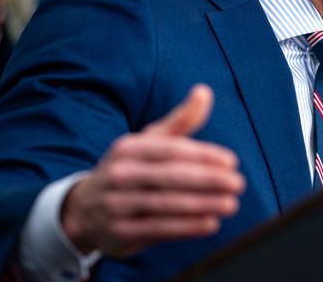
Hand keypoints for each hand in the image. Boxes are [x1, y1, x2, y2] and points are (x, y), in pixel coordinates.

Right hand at [60, 84, 244, 256]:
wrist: (84, 209)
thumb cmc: (129, 169)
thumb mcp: (148, 142)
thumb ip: (180, 120)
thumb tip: (204, 91)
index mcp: (129, 148)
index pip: (170, 150)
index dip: (202, 155)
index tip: (231, 161)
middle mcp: (121, 174)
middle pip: (170, 176)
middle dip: (207, 180)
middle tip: (238, 183)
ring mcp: (118, 204)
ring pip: (166, 204)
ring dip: (202, 205)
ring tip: (231, 204)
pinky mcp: (121, 232)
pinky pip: (158, 229)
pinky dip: (186, 227)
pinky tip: (210, 223)